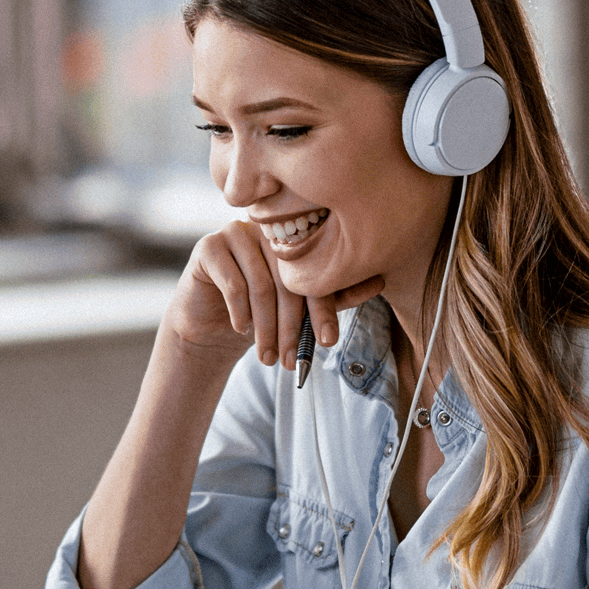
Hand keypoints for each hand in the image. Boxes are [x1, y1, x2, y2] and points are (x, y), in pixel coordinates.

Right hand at [167, 221, 383, 370]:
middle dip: (292, 326)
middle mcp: (267, 228)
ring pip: (261, 284)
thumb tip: (380, 280)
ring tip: (267, 357)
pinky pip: (232, 281)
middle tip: (291, 360)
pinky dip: (240, 312)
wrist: (212, 325)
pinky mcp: (208, 246)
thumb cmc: (262, 314)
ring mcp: (236, 233)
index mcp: (295, 235)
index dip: (323, 308)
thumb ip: (335, 294)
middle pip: (288, 278)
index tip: (327, 341)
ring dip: (265, 327)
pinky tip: (241, 331)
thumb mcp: (301, 310)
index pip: (315, 270)